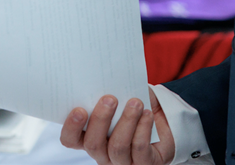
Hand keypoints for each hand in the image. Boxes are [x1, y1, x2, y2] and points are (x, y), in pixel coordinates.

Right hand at [60, 90, 174, 164]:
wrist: (163, 117)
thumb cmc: (134, 104)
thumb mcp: (119, 95)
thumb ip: (108, 91)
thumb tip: (102, 78)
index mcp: (89, 136)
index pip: (70, 139)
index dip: (71, 127)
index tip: (79, 109)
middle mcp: (103, 154)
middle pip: (93, 144)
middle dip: (101, 119)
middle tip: (110, 99)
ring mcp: (122, 161)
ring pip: (118, 147)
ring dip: (126, 121)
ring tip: (135, 103)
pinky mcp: (144, 163)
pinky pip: (140, 148)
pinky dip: (143, 128)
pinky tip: (148, 114)